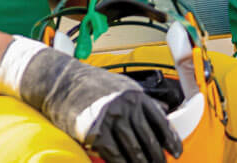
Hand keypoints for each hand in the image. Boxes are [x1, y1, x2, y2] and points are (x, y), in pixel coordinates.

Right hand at [5, 42, 181, 161]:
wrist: (60, 81)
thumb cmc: (91, 83)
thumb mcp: (122, 84)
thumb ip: (143, 99)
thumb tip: (164, 109)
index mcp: (136, 95)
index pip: (161, 122)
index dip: (171, 141)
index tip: (176, 153)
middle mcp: (126, 107)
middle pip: (149, 141)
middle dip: (158, 158)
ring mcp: (111, 120)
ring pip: (135, 152)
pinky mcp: (96, 134)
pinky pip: (115, 157)